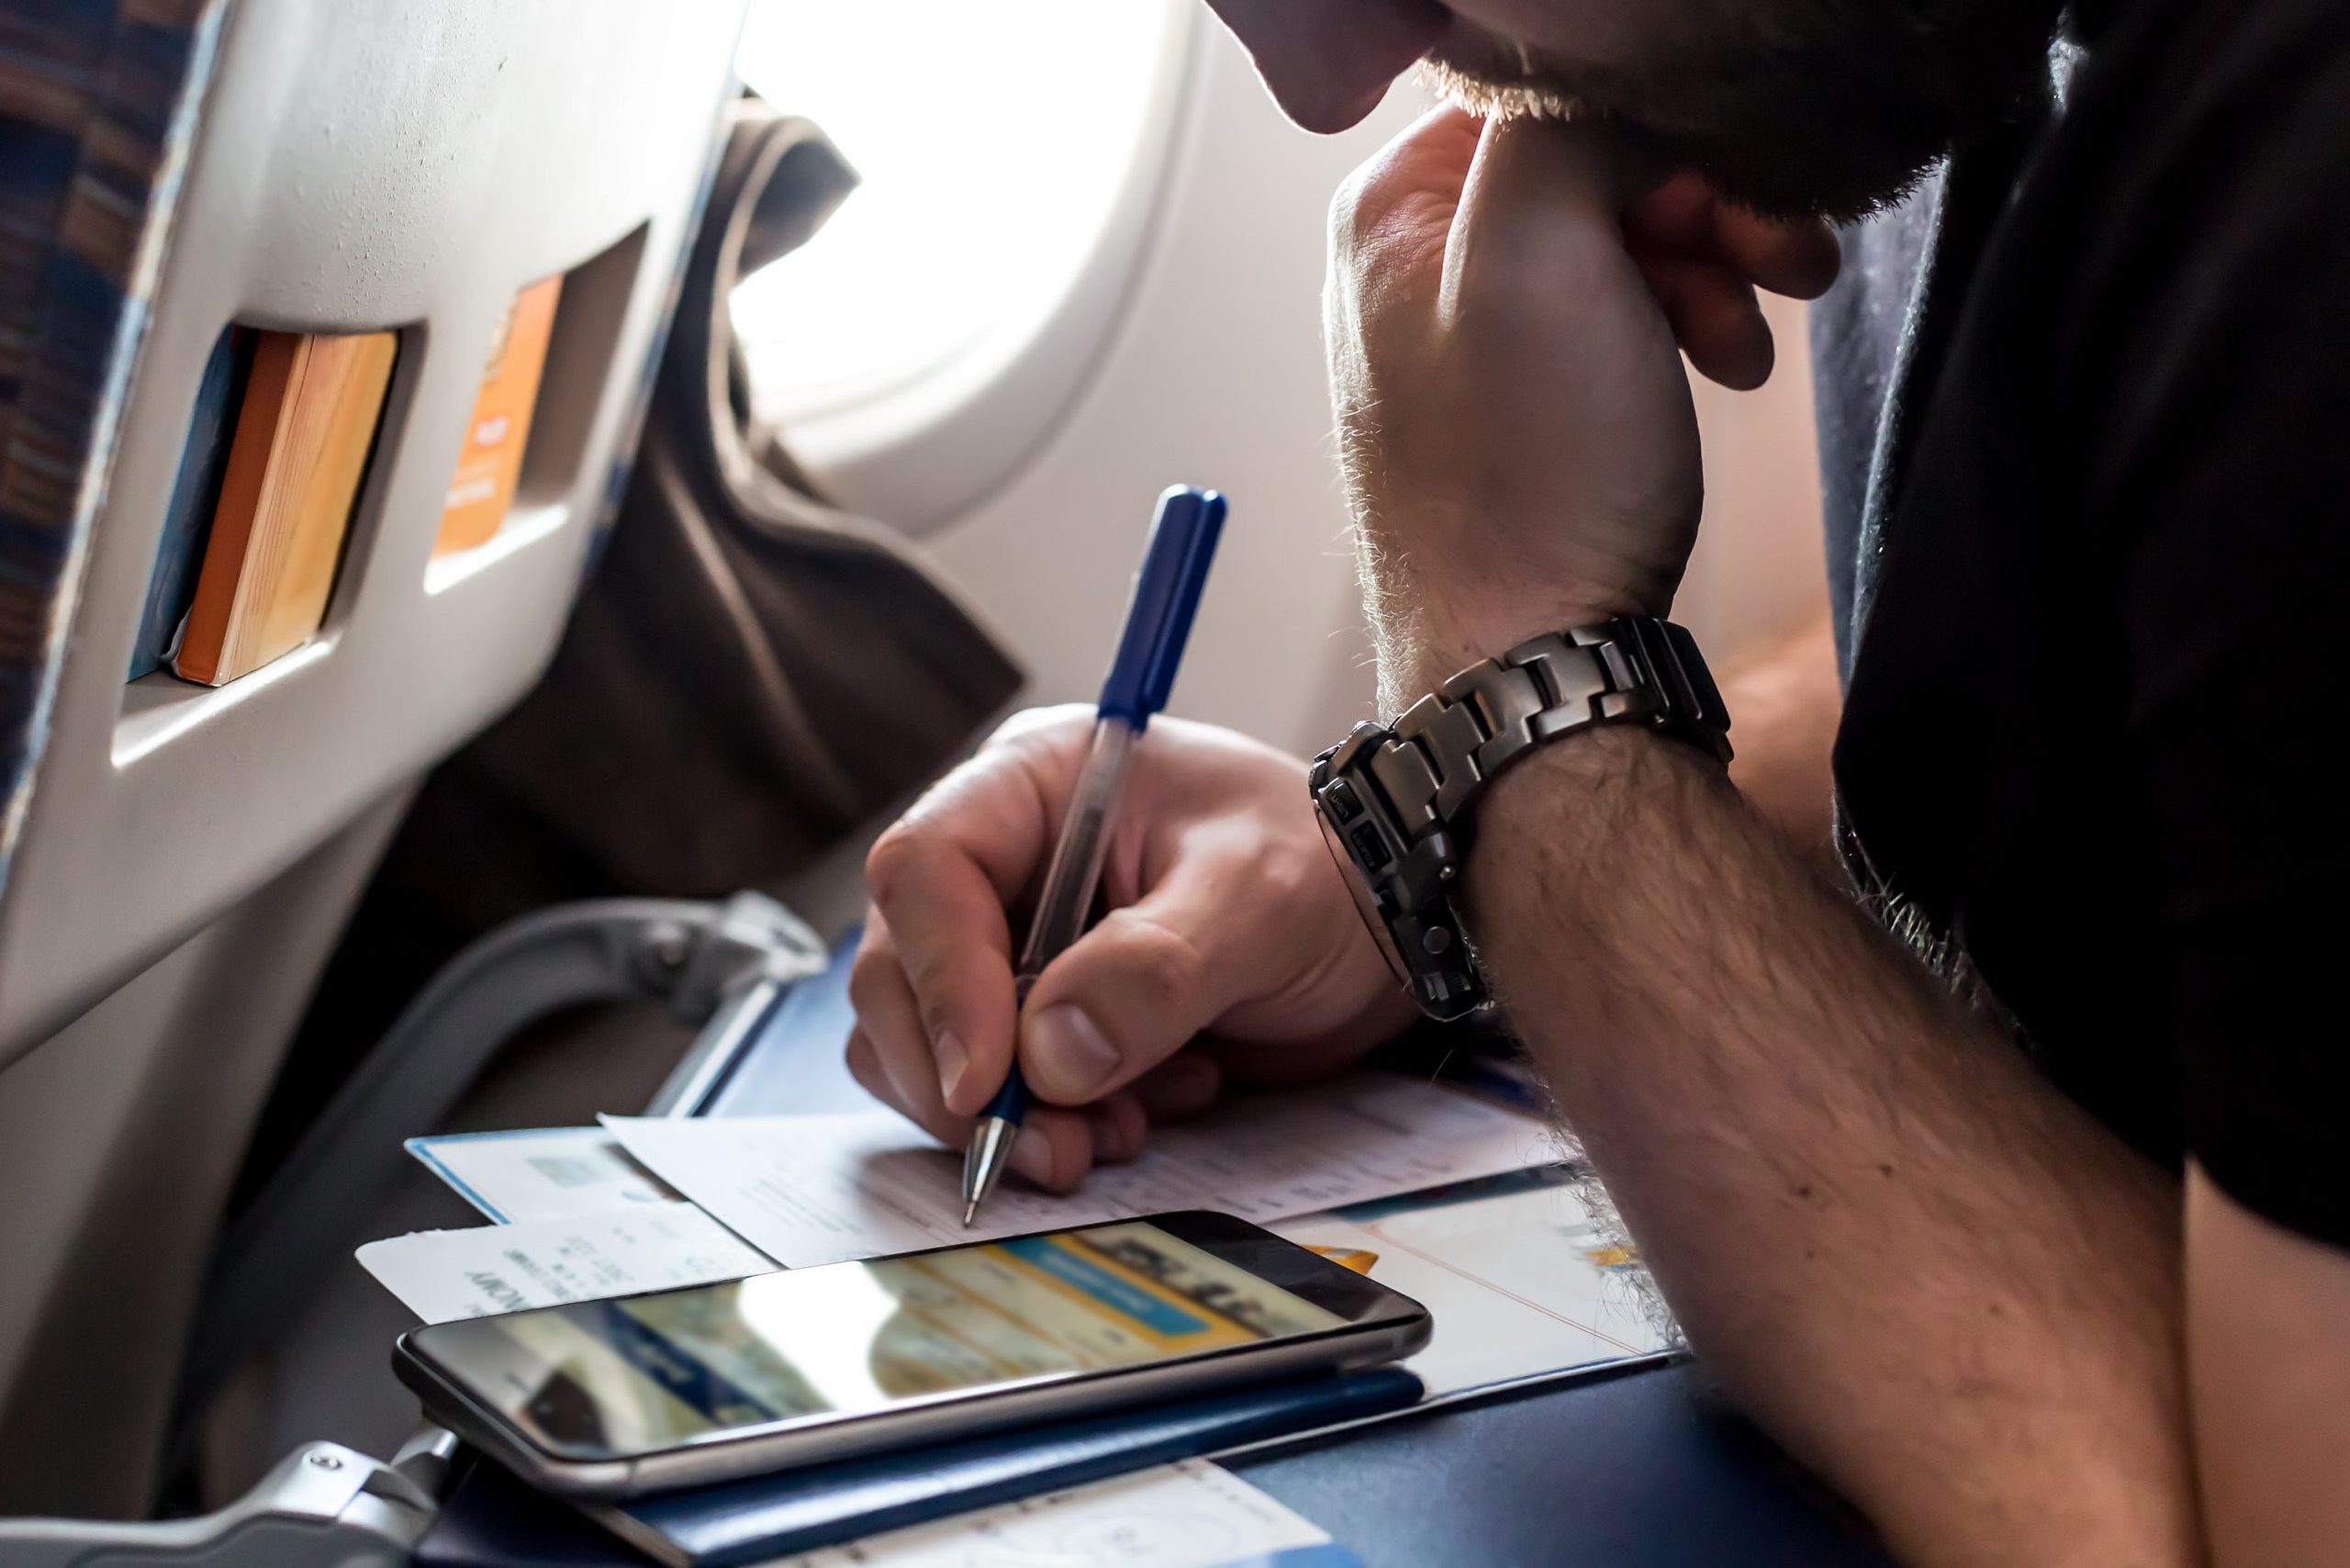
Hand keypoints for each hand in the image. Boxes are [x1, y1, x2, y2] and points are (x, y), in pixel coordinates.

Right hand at [847, 707, 1415, 1190]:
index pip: (925, 871)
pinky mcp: (1043, 1025)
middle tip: (1050, 1148)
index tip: (989, 1079)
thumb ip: (1157, 968)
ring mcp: (1015, 949)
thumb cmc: (1328, 872)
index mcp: (1034, 786)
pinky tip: (1147, 1111)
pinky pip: (995, 1093)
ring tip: (1123, 1128)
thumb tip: (1048, 1054)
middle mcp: (1003, 864)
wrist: (1389, 928)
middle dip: (965, 1078)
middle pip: (901, 973)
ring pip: (930, 1048)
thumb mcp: (1258, 898)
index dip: (939, 979)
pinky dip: (1052, 1125)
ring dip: (1009, 1115)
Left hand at [1326, 107, 1839, 706]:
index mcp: (1394, 209)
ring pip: (1623, 240)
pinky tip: (1725, 368)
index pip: (1543, 94)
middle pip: (1592, 165)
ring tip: (1755, 337)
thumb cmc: (1527, 474)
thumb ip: (1564, 125)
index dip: (1657, 130)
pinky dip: (1686, 327)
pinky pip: (1621, 317)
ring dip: (1714, 268)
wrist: (1532, 661)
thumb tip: (1614, 96)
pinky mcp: (1527, 403)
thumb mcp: (1537, 250)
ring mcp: (1471, 338)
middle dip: (1704, 205)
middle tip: (1781, 259)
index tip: (1733, 186)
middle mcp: (1416, 264)